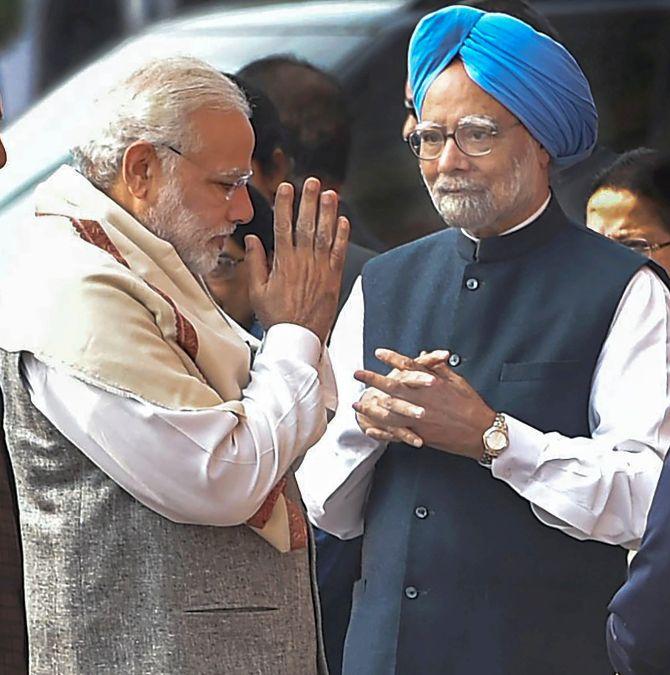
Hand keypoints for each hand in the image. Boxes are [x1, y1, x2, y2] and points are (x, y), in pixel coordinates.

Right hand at [246, 178, 349, 343]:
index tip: (285, 187)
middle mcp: (302, 262)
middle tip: (312, 182)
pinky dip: (342, 236)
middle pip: (306, 225)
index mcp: (282, 263)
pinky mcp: (333, 279)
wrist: (298, 339)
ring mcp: (320, 270)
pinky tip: (343, 220)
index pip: (283, 227)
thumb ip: (255, 262)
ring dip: (328, 213)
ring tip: (330, 193)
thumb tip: (252, 238)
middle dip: (309, 201)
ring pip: (325, 235)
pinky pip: (339, 253)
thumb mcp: (257, 291)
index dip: (285, 205)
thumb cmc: (275, 317)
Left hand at [353, 348, 495, 458]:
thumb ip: (438, 368)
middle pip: (392, 387)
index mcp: (432, 383)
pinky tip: (370, 430)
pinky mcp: (420, 434)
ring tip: (356, 404)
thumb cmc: (471, 405)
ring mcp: (419, 418)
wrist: (481, 431)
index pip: (408, 366)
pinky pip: (396, 434)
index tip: (378, 352)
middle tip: (358, 373)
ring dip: (371, 407)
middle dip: (373, 379)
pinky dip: (382, 433)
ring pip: (389, 411)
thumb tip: (425, 355)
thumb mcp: (457, 381)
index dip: (391, 358)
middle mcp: (422, 399)